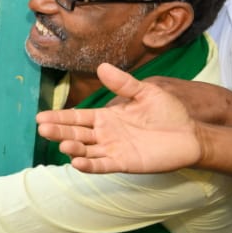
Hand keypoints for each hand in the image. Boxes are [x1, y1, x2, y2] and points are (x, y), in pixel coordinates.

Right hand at [34, 62, 201, 173]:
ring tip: (63, 145)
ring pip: (86, 150)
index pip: (77, 117)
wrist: (191, 135)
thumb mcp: (145, 92)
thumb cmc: (169, 113)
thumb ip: (123, 83)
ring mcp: (113, 150)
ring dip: (72, 149)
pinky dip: (89, 165)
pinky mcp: (124, 163)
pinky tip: (77, 163)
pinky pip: (103, 165)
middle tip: (42, 129)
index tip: (40, 117)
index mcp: (106, 116)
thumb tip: (102, 67)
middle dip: (59, 132)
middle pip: (76, 134)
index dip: (59, 117)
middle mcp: (105, 134)